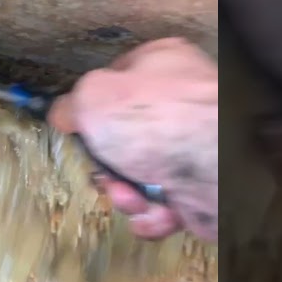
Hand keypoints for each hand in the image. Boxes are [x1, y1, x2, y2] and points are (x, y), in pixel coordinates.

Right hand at [48, 38, 218, 242]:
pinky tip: (160, 211)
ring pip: (137, 180)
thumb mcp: (94, 98)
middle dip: (108, 169)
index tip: (78, 132)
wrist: (220, 170)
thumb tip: (61, 114)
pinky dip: (153, 215)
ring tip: (137, 198)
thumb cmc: (161, 120)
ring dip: (127, 196)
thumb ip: (71, 104)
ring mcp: (190, 149)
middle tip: (110, 175)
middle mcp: (178, 105)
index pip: (113, 84)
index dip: (92, 111)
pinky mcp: (199, 189)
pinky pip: (160, 206)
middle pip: (121, 141)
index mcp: (159, 66)